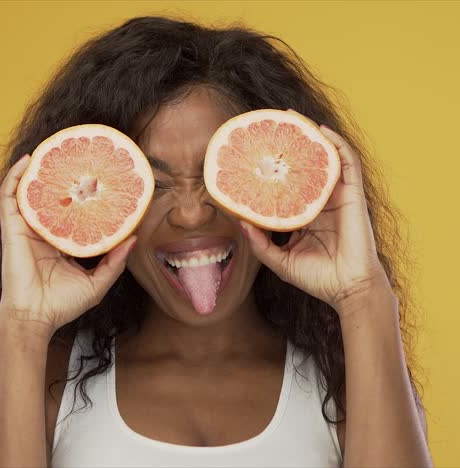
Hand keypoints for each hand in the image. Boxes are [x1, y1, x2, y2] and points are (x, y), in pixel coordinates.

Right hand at [0, 154, 136, 336]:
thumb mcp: (98, 282)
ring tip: (53, 150)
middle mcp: (45, 232)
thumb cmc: (65, 304)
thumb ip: (115, 261)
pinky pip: (9, 197)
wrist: (36, 317)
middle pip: (53, 198)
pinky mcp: (12, 229)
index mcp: (63, 242)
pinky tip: (28, 161)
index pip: (74, 213)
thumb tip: (134, 239)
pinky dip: (15, 177)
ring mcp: (28, 229)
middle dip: (63, 178)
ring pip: (31, 193)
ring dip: (39, 171)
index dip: (84, 197)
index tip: (101, 183)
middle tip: (78, 159)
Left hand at [240, 117, 392, 315]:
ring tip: (293, 118)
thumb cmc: (316, 277)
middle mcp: (320, 201)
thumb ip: (259, 242)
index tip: (256, 153)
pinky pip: (348, 163)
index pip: (288, 183)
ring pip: (325, 158)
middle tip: (272, 124)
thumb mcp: (279, 259)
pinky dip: (336, 144)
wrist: (347, 289)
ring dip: (311, 136)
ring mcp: (338, 196)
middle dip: (291, 143)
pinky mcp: (354, 195)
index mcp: (305, 214)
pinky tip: (321, 130)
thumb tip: (239, 220)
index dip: (275, 167)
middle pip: (305, 165)